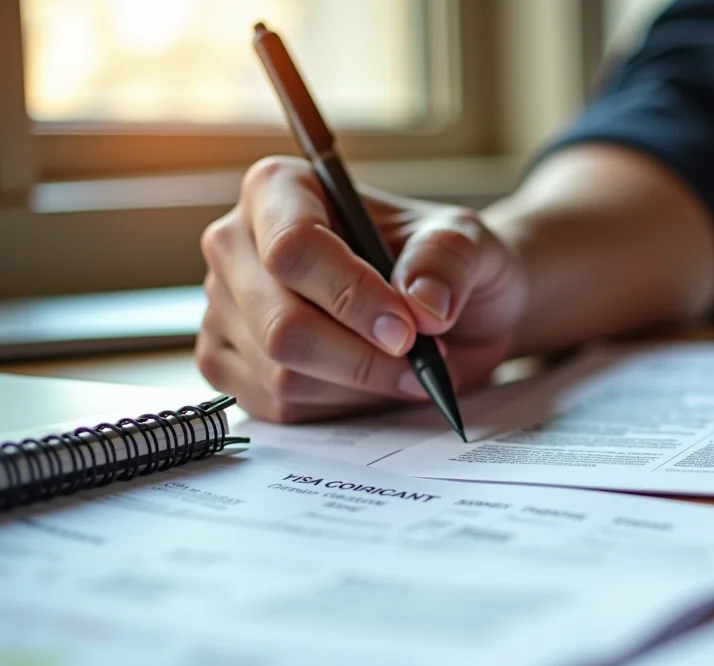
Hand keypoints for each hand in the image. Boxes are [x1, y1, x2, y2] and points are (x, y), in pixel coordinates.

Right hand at [198, 156, 524, 421]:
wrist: (444, 309)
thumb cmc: (442, 263)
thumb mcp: (468, 243)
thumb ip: (448, 261)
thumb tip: (423, 305)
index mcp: (280, 190)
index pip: (293, 248)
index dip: (351, 297)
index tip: (407, 330)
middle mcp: (237, 245)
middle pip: (281, 323)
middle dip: (361, 358)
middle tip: (418, 363)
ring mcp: (227, 308)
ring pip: (281, 374)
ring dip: (359, 386)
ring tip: (406, 370)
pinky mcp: (230, 364)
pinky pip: (278, 407)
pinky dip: (339, 408)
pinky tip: (371, 385)